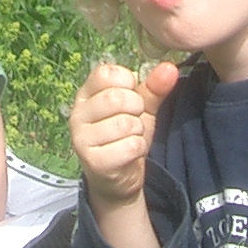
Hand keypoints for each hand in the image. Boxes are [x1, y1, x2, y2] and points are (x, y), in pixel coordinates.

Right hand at [69, 59, 177, 206]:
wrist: (118, 179)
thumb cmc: (125, 136)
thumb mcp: (141, 109)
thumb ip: (154, 87)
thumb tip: (170, 68)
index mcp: (86, 94)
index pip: (105, 73)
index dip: (128, 83)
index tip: (131, 96)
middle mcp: (77, 113)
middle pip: (116, 98)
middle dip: (137, 109)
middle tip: (134, 120)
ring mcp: (81, 138)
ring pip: (125, 124)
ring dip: (138, 132)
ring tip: (130, 138)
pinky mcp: (92, 161)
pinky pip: (129, 146)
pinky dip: (138, 149)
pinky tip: (130, 153)